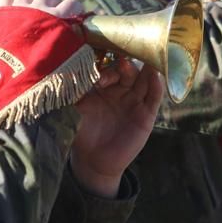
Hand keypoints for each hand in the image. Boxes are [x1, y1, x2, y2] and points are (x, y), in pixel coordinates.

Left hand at [70, 58, 163, 197]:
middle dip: (126, 65)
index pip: (108, 68)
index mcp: (103, 86)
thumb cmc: (82, 133)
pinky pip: (154, 97)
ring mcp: (135, 101)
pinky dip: (156, 86)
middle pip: (129, 70)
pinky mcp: (146, 115)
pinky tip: (156, 77)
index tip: (98, 74)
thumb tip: (64, 71)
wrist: (93, 162)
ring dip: (146, 69)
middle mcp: (120, 90)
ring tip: (147, 60)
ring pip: (144, 80)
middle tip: (121, 62)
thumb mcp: (75, 110)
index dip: (106, 68)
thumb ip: (73, 91)